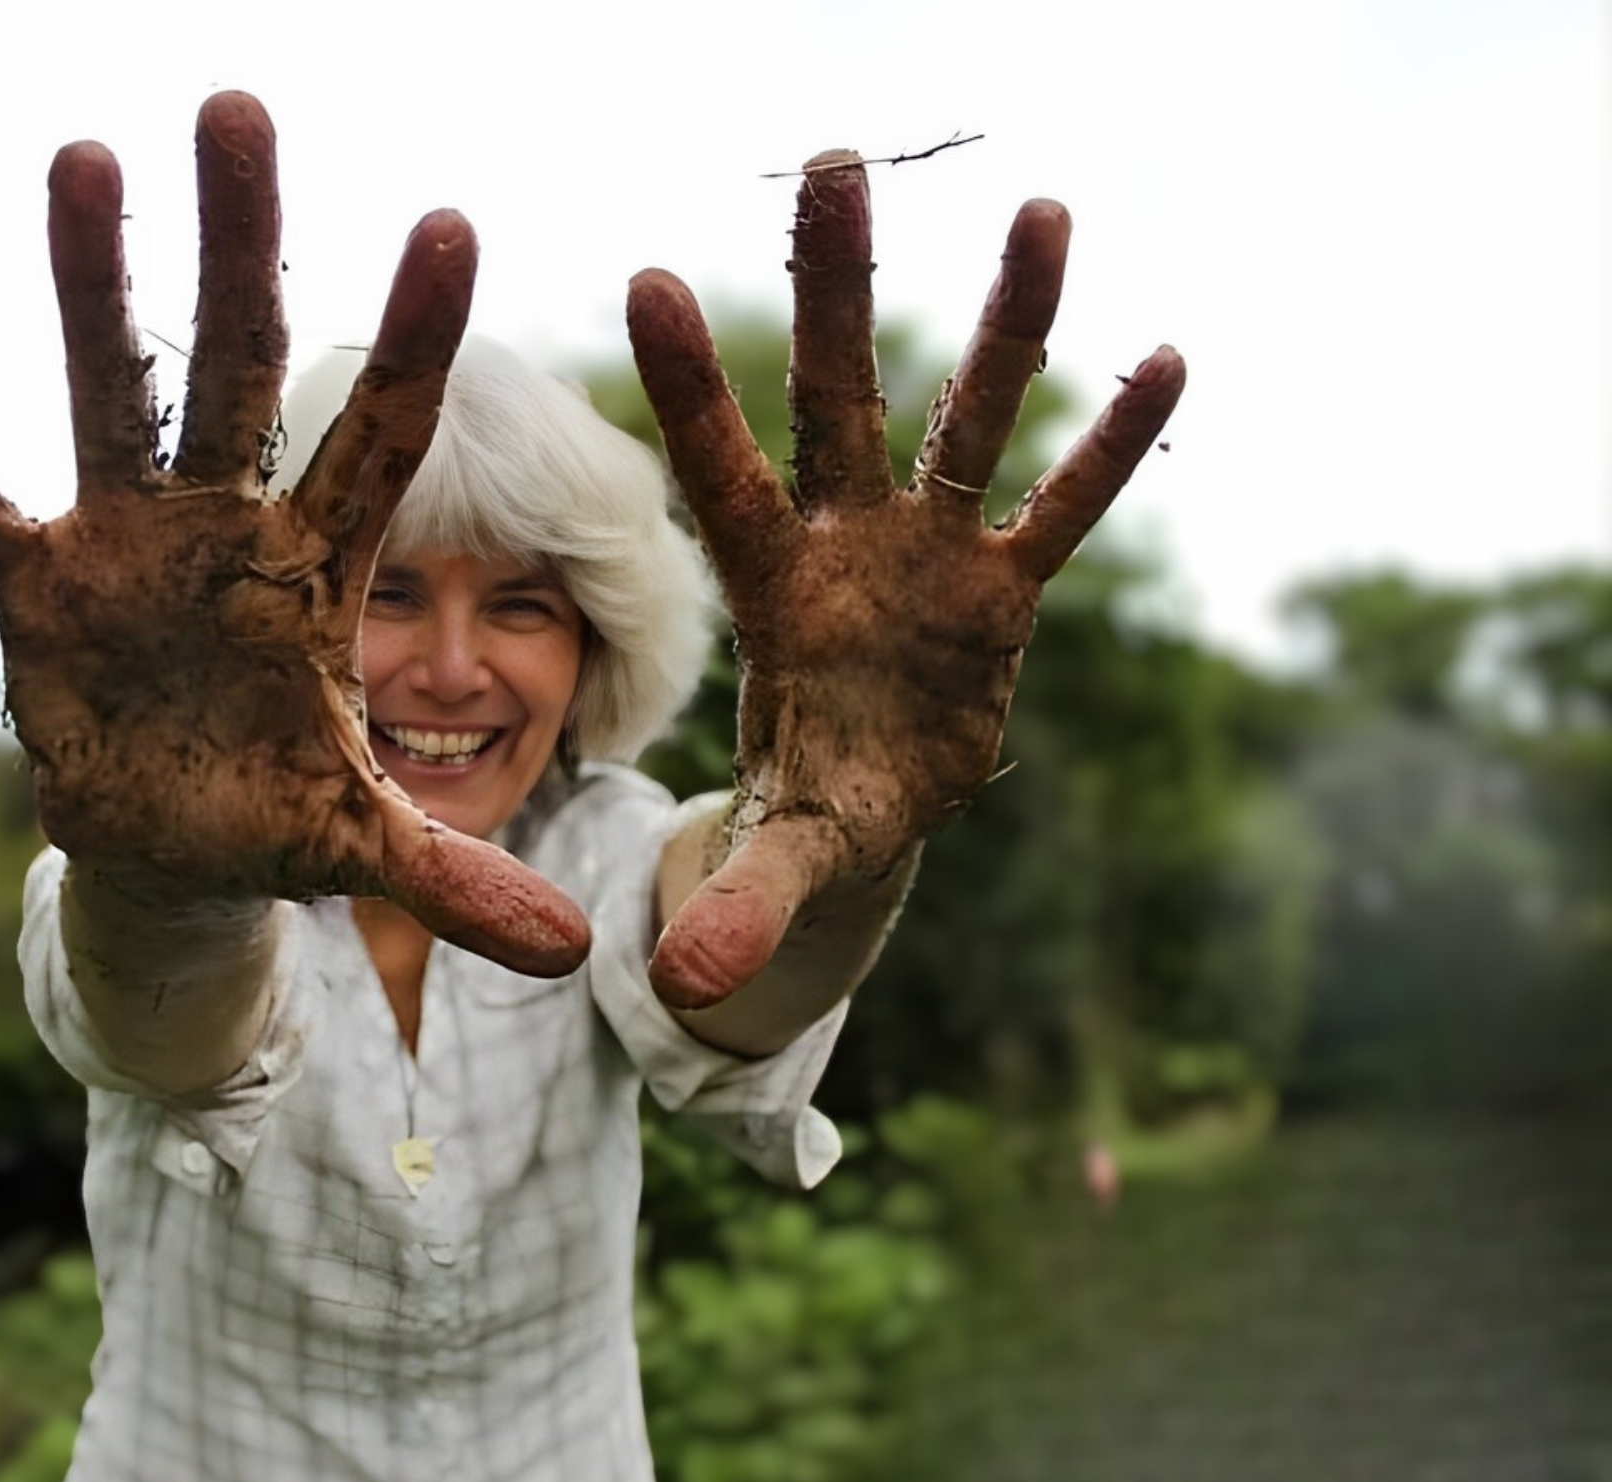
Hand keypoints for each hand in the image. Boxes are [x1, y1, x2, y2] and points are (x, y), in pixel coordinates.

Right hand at [0, 93, 587, 977]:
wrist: (170, 847)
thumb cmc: (275, 821)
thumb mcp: (362, 847)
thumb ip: (457, 877)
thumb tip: (575, 950)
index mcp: (316, 574)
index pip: (380, 441)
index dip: (416, 341)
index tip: (454, 222)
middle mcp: (223, 529)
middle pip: (239, 367)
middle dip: (238, 245)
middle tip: (238, 107)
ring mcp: (123, 546)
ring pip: (107, 397)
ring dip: (89, 287)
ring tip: (83, 157)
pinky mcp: (33, 588)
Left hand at [628, 151, 1184, 1009]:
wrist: (873, 798)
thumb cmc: (813, 801)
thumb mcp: (787, 852)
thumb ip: (746, 900)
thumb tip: (693, 988)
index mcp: (774, 587)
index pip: (724, 474)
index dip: (696, 390)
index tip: (648, 278)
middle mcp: (851, 542)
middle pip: (842, 399)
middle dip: (839, 289)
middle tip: (835, 162)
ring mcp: (934, 554)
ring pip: (971, 420)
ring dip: (1008, 326)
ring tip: (1043, 211)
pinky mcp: (1008, 588)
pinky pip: (1064, 506)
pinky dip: (1106, 447)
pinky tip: (1162, 360)